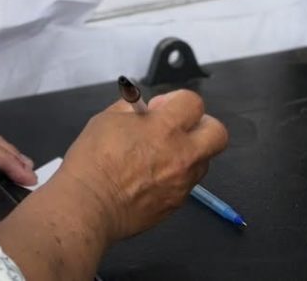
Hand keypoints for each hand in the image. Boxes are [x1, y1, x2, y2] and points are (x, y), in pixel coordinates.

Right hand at [56, 89, 228, 242]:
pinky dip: (174, 177)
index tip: (158, 109)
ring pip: (203, 161)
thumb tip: (144, 110)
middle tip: (176, 130)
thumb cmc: (92, 160)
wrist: (89, 205)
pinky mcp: (177, 203)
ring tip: (157, 157)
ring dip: (187, 153)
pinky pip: (186, 183)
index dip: (176, 101)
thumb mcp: (106, 120)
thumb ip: (132, 111)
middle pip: (217, 133)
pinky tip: (147, 179)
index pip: (193, 102)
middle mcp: (182, 155)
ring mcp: (183, 182)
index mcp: (164, 128)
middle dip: (201, 126)